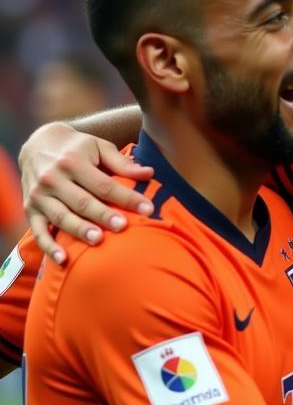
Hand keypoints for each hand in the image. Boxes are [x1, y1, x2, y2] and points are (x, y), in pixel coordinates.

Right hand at [20, 123, 152, 262]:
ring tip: (97, 240)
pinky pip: (38, 231)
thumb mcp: (99, 147)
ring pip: (61, 217)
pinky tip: (62, 259)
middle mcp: (53, 178)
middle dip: (103, 215)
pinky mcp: (30, 209)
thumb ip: (123, 162)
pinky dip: (48, 246)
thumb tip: (150, 173)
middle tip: (123, 226)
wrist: (38, 144)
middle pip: (82, 201)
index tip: (148, 209)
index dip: (127, 198)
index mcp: (73, 162)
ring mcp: (39, 195)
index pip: (104, 185)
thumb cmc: (77, 148)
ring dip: (79, 229)